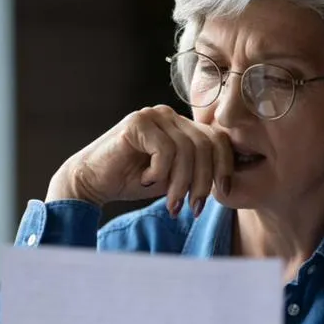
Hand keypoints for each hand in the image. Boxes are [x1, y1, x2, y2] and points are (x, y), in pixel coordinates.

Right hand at [45, 105, 233, 215]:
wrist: (92, 182)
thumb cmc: (135, 181)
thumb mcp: (176, 178)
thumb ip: (199, 172)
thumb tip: (231, 180)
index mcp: (183, 126)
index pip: (218, 140)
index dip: (225, 167)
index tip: (225, 193)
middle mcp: (170, 116)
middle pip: (206, 145)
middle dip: (203, 182)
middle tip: (193, 207)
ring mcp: (154, 115)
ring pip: (187, 150)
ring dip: (181, 183)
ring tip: (172, 203)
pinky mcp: (137, 123)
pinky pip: (165, 150)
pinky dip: (160, 172)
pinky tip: (146, 180)